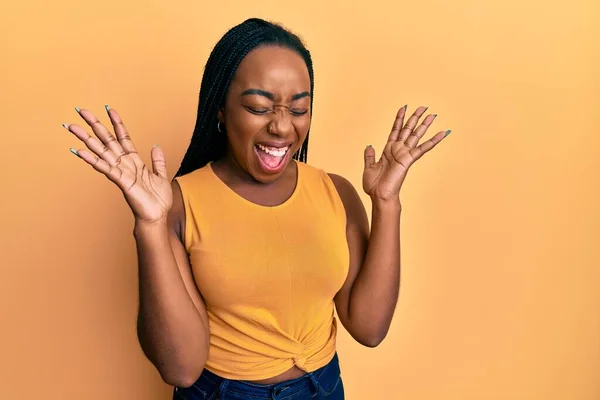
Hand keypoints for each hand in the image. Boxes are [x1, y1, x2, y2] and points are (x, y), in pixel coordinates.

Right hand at [64, 106, 172, 223]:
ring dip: (87, 139)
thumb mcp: (161, 176)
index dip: (117, 123)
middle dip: (95, 125)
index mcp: (134, 161)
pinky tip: (80, 151)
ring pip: (102, 152)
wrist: (157, 216)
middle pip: (107, 140)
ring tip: (72, 127)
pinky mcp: (121, 182)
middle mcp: (124, 164)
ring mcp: (121, 172)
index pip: (123, 137)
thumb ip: (158, 161)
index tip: (110, 109)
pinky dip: (93, 160)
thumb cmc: (158, 200)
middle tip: (81, 110)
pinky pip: (105, 168)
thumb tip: (156, 145)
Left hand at [362, 105, 449, 201]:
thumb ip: (369, 156)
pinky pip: (423, 148)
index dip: (399, 119)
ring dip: (424, 124)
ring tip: (433, 115)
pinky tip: (442, 134)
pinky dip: (433, 141)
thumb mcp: (368, 167)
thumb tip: (369, 145)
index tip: (403, 108)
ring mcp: (404, 154)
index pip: (395, 130)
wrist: (379, 195)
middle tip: (423, 107)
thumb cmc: (375, 185)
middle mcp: (398, 150)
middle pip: (408, 129)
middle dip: (415, 117)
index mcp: (388, 150)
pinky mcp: (409, 159)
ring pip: (416, 135)